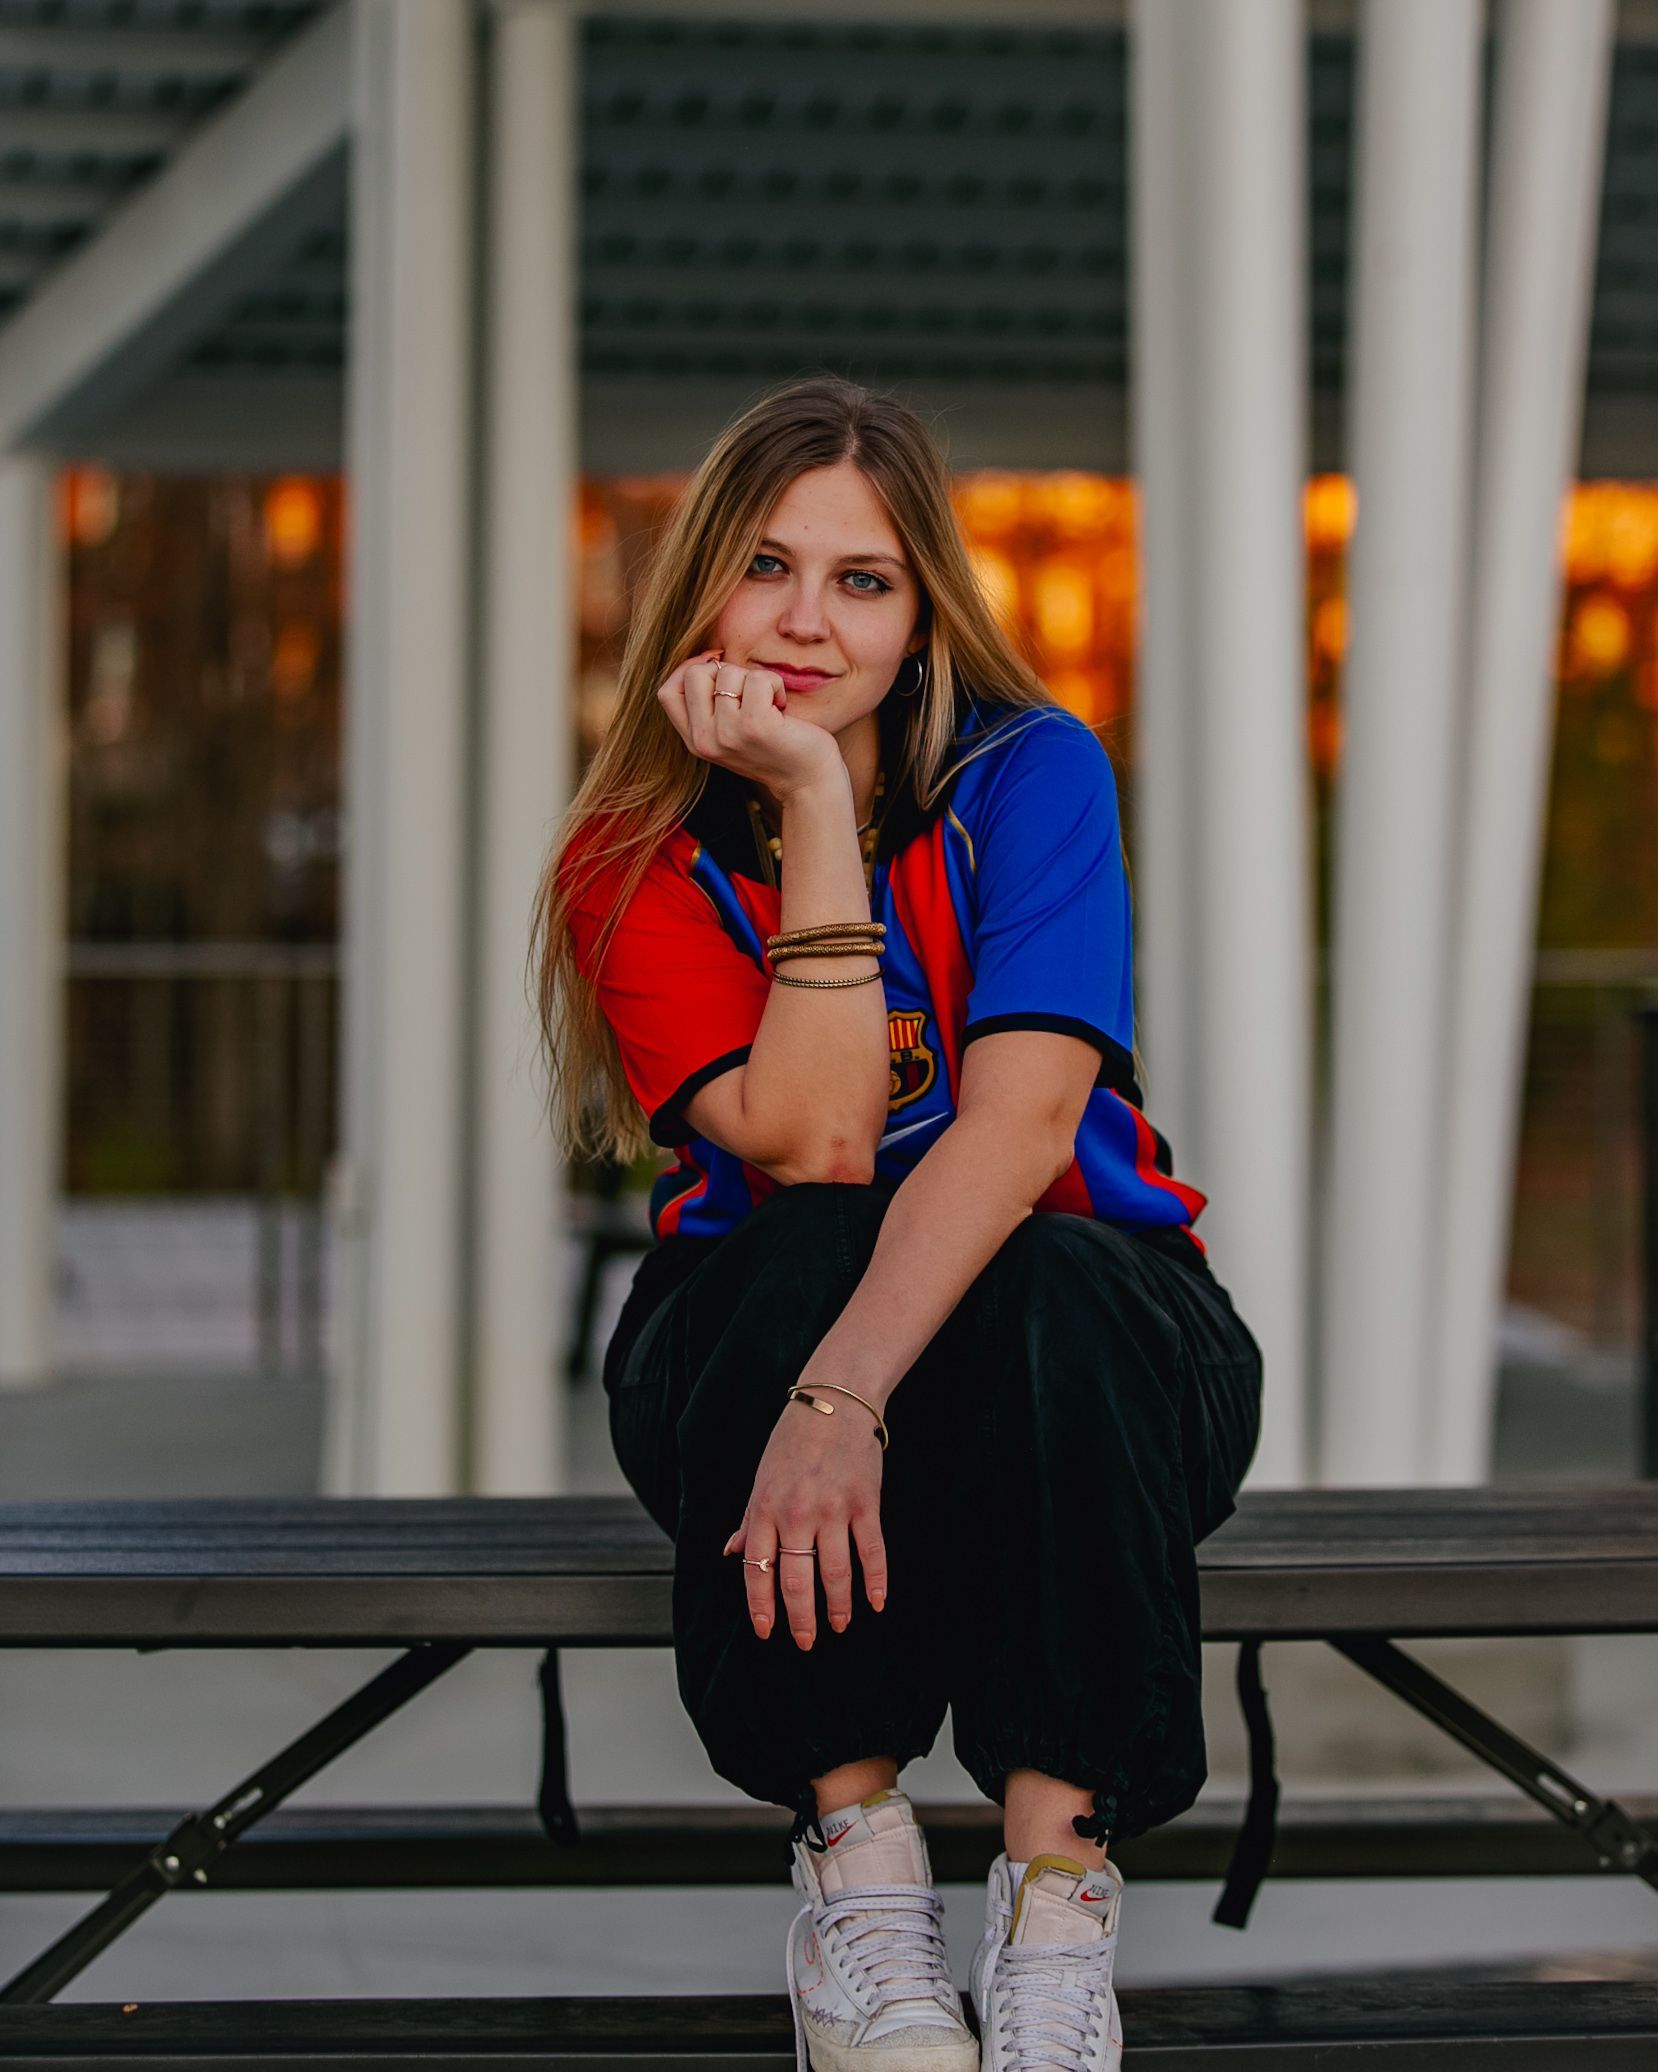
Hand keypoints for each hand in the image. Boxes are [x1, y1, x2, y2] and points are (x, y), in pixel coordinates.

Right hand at [657, 647, 844, 804]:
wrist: (807, 781)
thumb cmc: (774, 747)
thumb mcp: (731, 730)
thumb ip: (711, 705)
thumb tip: (710, 657)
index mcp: (695, 741)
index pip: (668, 693)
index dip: (687, 670)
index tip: (715, 670)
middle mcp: (705, 740)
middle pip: (695, 675)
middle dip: (725, 671)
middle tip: (750, 692)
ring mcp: (728, 734)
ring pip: (728, 673)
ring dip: (755, 679)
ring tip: (769, 704)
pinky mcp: (755, 726)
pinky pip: (759, 679)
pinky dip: (775, 684)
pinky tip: (781, 706)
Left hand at [722, 1381, 887, 1647]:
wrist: (834, 1402)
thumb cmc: (793, 1441)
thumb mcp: (762, 1479)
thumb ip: (749, 1520)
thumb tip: (731, 1553)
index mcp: (765, 1508)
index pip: (758, 1569)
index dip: (760, 1605)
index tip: (766, 1632)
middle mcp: (797, 1513)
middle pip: (797, 1580)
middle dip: (800, 1618)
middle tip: (806, 1641)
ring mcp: (834, 1510)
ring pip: (835, 1574)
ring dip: (837, 1607)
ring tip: (838, 1625)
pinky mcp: (866, 1503)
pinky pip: (872, 1552)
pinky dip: (876, 1582)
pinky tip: (876, 1603)